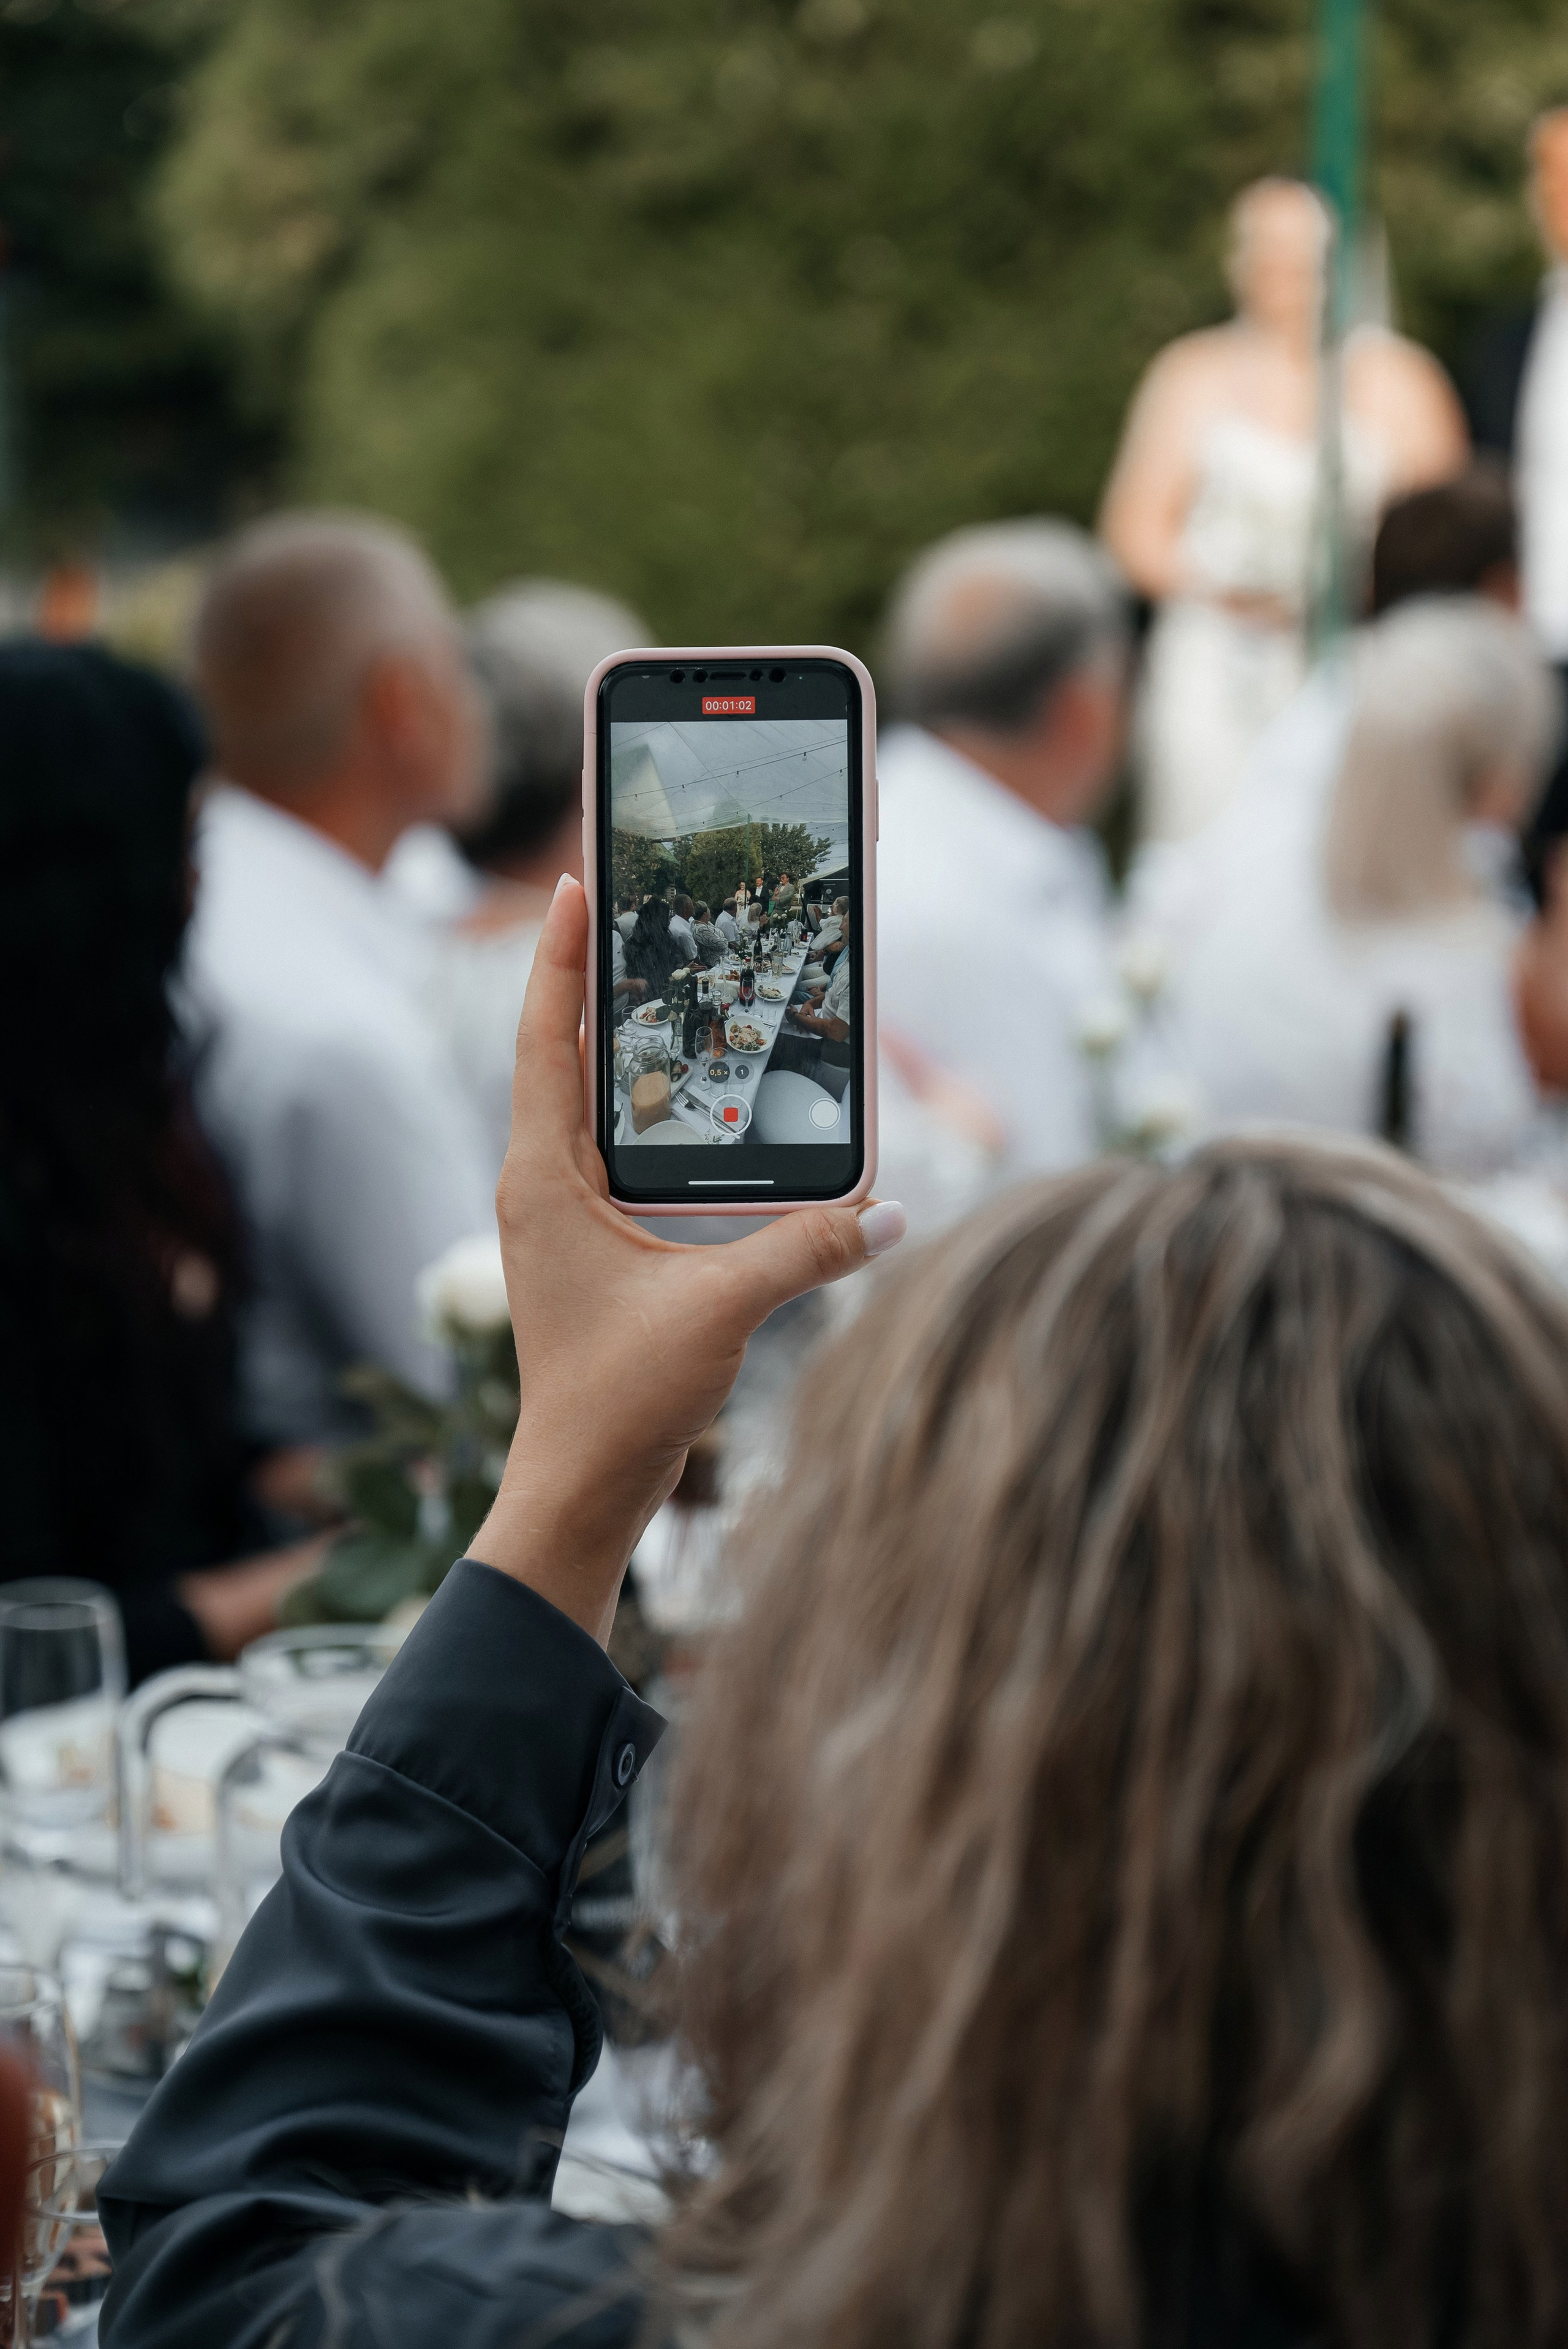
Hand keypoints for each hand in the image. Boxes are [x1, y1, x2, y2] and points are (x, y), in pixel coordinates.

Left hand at [469, 877, 904, 1642]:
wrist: (580, 1488)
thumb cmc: (619, 1399)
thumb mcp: (722, 1310)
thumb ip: (809, 1249)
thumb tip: (892, 1213)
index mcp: (543, 1179)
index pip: (543, 1039)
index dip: (560, 956)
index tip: (574, 881)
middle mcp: (540, 1186)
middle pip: (560, 1056)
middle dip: (593, 981)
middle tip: (632, 907)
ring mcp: (561, 1218)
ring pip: (587, 1105)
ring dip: (622, 1046)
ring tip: (667, 981)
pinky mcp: (592, 1248)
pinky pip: (614, 1153)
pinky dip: (648, 1113)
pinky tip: (695, 1100)